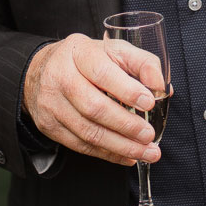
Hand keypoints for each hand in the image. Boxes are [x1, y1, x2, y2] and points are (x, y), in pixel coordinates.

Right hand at [21, 33, 165, 165]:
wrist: (43, 71)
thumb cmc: (87, 60)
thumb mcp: (115, 50)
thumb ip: (142, 63)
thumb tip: (161, 87)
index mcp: (78, 52)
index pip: (102, 73)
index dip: (127, 90)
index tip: (148, 103)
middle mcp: (60, 76)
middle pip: (94, 107)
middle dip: (126, 125)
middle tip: (149, 135)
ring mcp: (51, 103)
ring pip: (88, 131)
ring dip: (121, 146)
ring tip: (145, 151)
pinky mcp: (49, 126)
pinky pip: (80, 145)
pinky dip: (107, 154)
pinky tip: (127, 155)